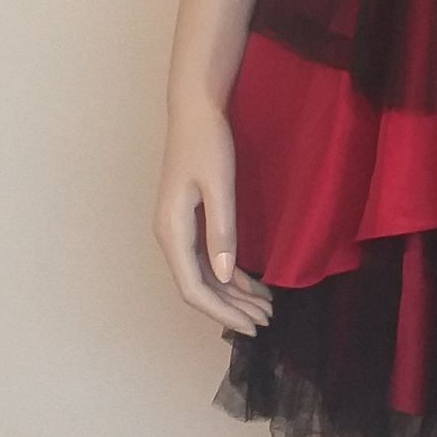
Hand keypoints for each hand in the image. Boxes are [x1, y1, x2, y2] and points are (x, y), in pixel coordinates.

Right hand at [151, 87, 275, 336]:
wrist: (195, 110)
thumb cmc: (207, 143)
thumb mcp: (219, 186)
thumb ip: (222, 231)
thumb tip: (226, 277)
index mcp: (172, 232)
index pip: (193, 288)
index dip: (222, 312)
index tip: (251, 325)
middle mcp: (170, 236)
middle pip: (198, 288)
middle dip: (231, 309)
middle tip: (266, 321)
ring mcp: (178, 230)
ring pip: (204, 276)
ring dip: (233, 295)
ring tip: (265, 308)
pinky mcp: (189, 221)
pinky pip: (207, 259)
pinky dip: (230, 275)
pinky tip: (253, 284)